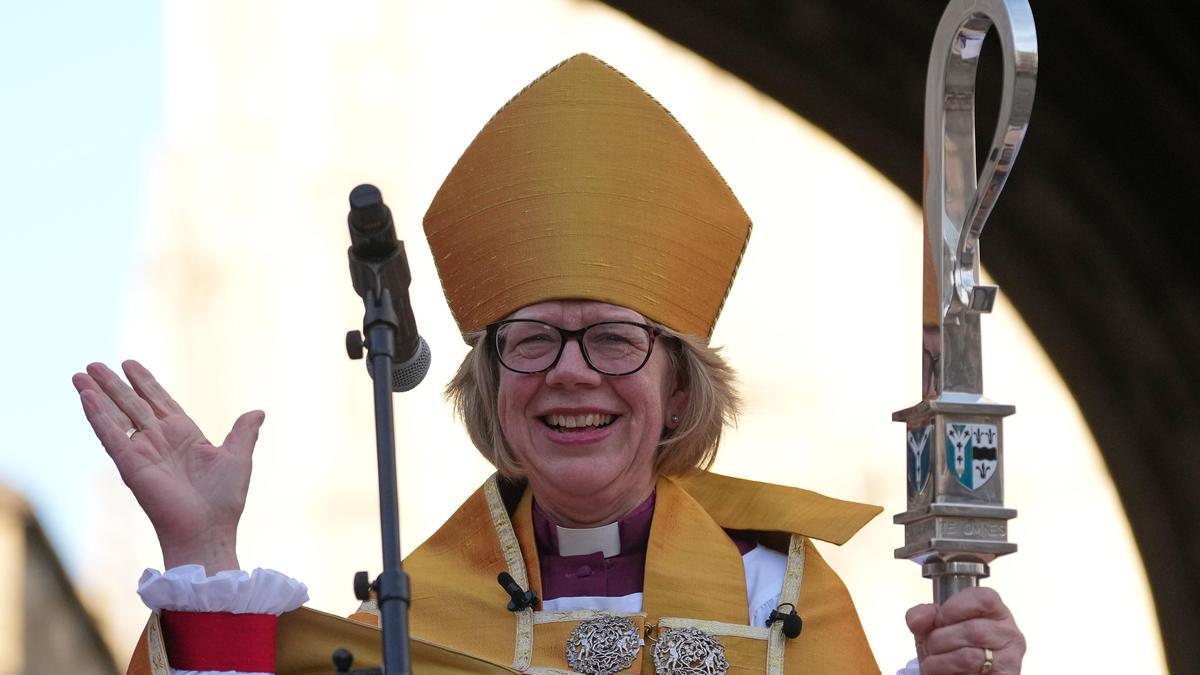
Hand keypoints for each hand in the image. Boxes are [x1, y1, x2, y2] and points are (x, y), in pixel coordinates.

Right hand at [73, 360, 263, 573]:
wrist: (208, 530)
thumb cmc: (223, 500)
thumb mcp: (238, 458)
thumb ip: (243, 432)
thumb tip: (258, 411)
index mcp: (184, 435)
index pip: (159, 401)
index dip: (144, 382)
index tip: (129, 363)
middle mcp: (159, 440)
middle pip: (132, 404)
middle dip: (113, 384)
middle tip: (93, 364)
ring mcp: (142, 451)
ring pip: (116, 415)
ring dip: (98, 394)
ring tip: (81, 373)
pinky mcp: (130, 464)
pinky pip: (110, 435)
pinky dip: (97, 415)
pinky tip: (85, 396)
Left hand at [906, 587, 1024, 674]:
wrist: (955, 673)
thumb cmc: (949, 649)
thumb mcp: (934, 627)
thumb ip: (924, 615)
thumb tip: (918, 620)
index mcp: (995, 612)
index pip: (983, 598)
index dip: (954, 608)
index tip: (940, 619)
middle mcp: (1009, 634)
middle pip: (972, 629)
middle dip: (940, 639)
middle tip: (932, 647)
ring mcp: (1010, 659)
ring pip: (969, 656)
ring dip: (940, 661)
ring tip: (935, 663)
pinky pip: (969, 673)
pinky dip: (947, 672)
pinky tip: (946, 672)